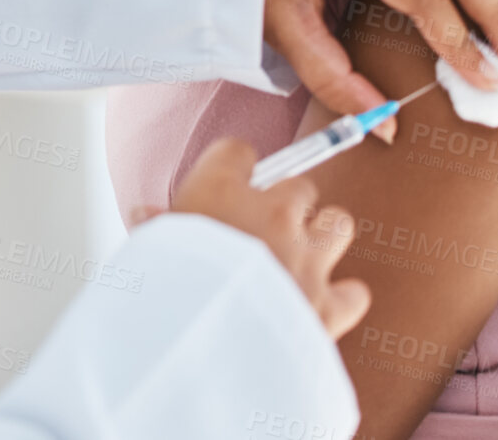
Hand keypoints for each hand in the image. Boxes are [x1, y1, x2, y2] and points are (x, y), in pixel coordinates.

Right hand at [134, 138, 369, 339]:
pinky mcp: (327, 304)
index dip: (233, 168)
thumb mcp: (148, 249)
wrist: (201, 346)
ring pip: (337, 224)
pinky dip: (342, 297)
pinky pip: (353, 291)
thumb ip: (154, 227)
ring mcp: (305, 257)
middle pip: (298, 185)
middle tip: (265, 229)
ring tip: (301, 255)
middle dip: (286, 204)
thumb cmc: (164, 288)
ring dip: (323, 237)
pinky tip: (323, 302)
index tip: (229, 184)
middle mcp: (271, 213)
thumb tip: (144, 214)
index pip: (236, 151)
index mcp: (220, 191)